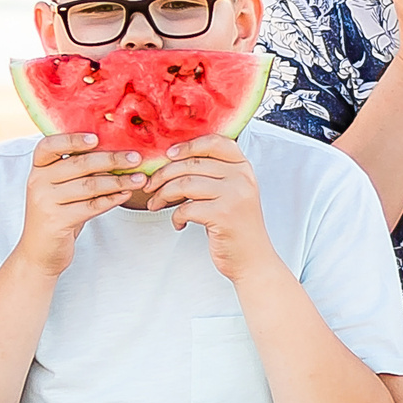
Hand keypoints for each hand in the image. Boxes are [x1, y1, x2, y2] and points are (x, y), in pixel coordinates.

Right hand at [12, 132, 143, 275]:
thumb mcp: (59, 189)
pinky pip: (91, 206)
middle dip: (111, 160)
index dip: (73, 139)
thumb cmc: (56, 214)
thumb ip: (76, 171)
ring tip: (139, 178)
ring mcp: (45, 202)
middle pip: (78, 164)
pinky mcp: (56, 221)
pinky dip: (112, 199)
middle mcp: (37, 182)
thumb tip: (113, 150)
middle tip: (136, 158)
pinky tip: (126, 194)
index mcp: (37, 169)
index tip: (97, 137)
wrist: (39, 252)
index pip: (49, 145)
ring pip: (89, 186)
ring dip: (118, 181)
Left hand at [143, 136, 277, 282]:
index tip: (168, 155)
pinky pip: (186, 208)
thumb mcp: (232, 193)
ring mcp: (234, 196)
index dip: (188, 146)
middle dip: (163, 174)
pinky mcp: (223, 215)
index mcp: (243, 168)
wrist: (252, 259)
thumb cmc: (236, 227)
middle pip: (192, 164)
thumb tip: (175, 160)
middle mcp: (241, 178)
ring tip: (155, 204)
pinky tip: (178, 223)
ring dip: (163, 194)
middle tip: (150, 186)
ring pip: (185, 184)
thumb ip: (214, 174)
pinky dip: (175, 216)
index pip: (214, 142)